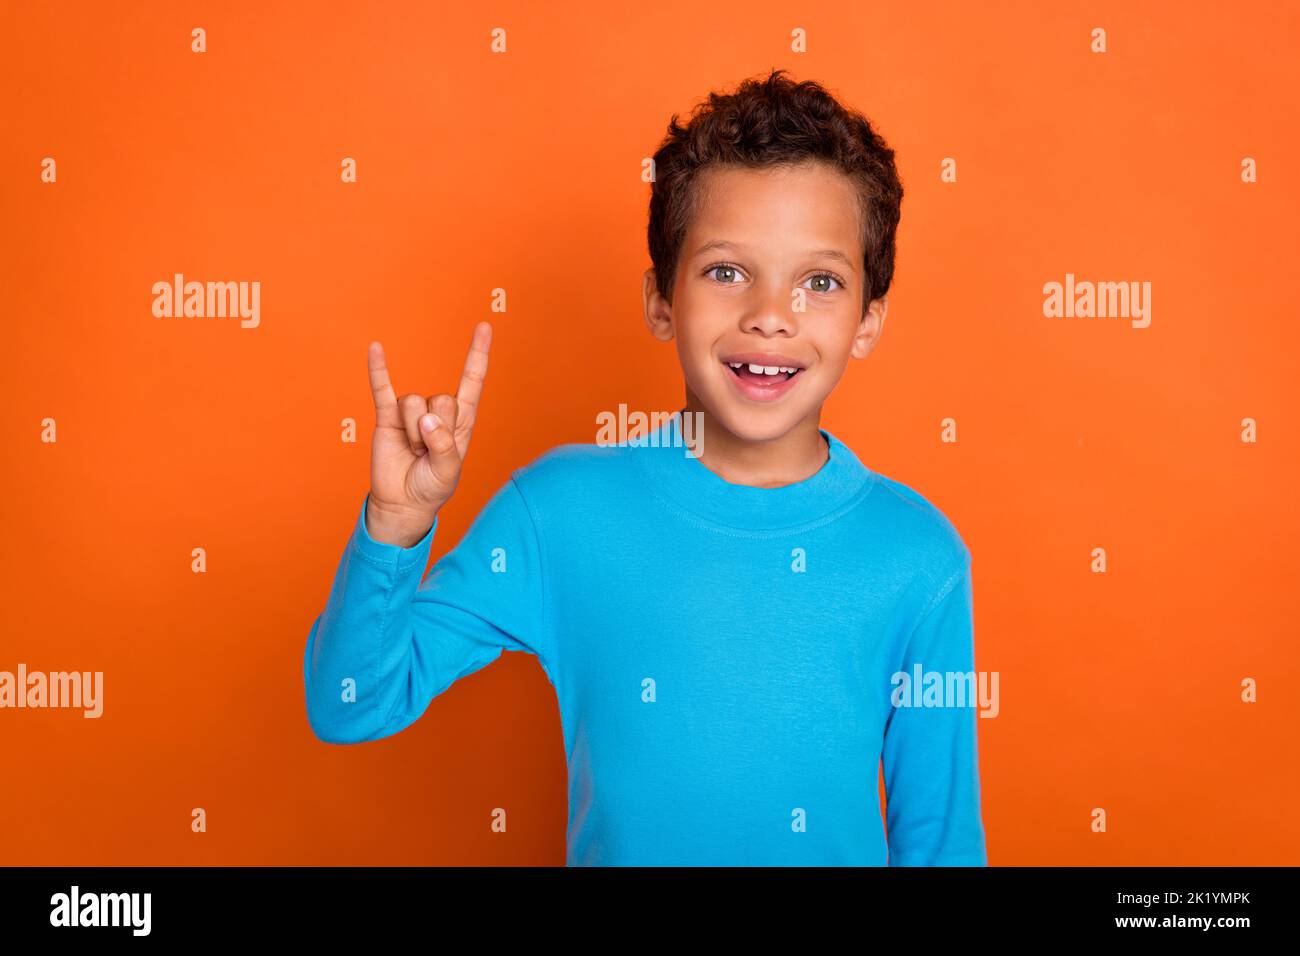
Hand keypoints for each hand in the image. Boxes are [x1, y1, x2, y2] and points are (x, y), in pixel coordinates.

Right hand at [364, 321, 490, 544]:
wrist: (402, 502)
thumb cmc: (431, 486)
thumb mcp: (448, 471)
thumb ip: (444, 445)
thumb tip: (426, 418)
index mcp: (462, 420)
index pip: (472, 381)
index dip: (478, 355)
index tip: (484, 326)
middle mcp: (438, 410)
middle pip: (441, 399)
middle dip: (435, 430)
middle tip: (428, 452)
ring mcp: (412, 412)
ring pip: (414, 404)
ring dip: (412, 433)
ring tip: (413, 451)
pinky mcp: (387, 416)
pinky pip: (382, 388)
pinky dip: (378, 369)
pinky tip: (375, 348)